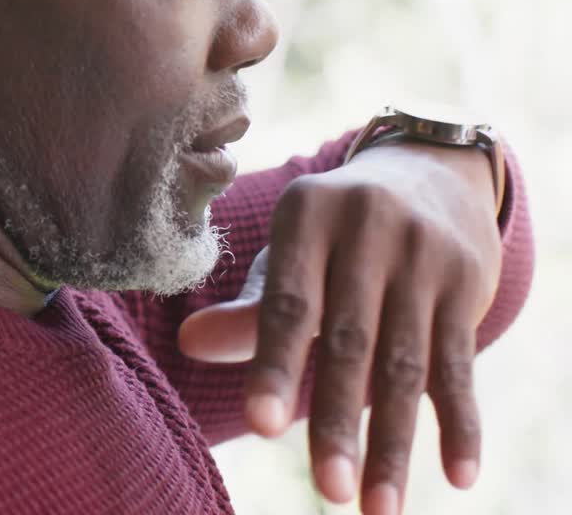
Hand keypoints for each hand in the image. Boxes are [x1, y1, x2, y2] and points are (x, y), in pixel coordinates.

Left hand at [178, 140, 501, 514]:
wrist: (427, 174)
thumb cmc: (331, 234)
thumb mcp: (288, 255)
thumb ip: (247, 309)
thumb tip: (188, 344)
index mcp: (306, 214)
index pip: (288, 303)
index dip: (275, 366)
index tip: (263, 427)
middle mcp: (368, 227)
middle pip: (350, 342)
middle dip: (340, 423)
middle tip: (328, 493)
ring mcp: (423, 255)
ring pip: (406, 365)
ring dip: (395, 444)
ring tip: (378, 508)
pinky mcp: (468, 283)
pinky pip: (460, 365)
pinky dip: (459, 424)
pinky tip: (457, 476)